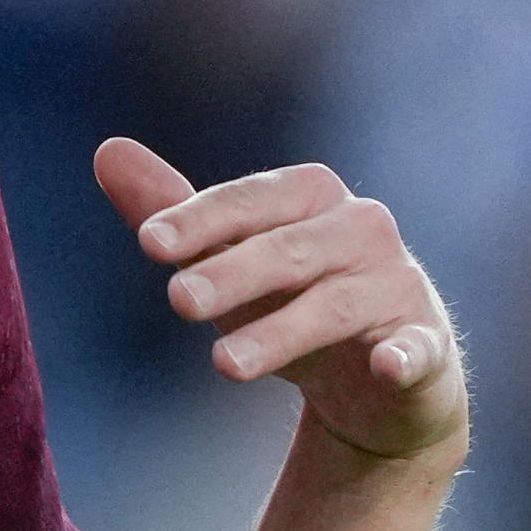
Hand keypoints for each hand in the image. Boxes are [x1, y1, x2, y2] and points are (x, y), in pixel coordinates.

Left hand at [94, 138, 464, 470]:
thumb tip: (106, 150)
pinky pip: (415, 350)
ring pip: (334, 306)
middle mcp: (362, 229)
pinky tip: (386, 367)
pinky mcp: (425, 347)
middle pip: (289, 250)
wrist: (378, 380)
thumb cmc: (290, 301)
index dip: (202, 219)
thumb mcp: (226, 259)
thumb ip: (172, 211)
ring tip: (224, 364)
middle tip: (177, 301)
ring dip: (281, 332)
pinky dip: (404, 356)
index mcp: (312, 196)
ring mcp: (397, 287)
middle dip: (232, 273)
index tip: (149, 244)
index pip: (252, 200)